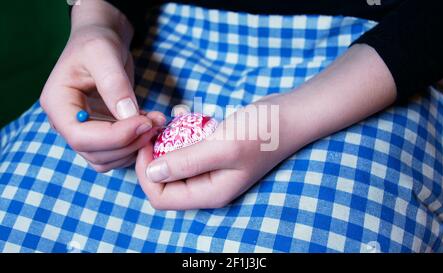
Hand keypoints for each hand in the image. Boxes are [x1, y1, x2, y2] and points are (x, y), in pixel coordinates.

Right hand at [40, 0, 164, 171]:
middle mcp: (66, 123)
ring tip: (157, 122)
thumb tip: (128, 115)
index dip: (115, 137)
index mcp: (57, 104)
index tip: (145, 123)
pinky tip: (151, 124)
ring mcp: (84, 131)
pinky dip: (137, 144)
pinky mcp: (101, 133)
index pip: (81, 137)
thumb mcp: (103, 53)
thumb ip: (114, 83)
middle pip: (96, 153)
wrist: (101, 43)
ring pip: (108, 159)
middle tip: (157, 123)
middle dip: (130, 143)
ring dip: (136, 147)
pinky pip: (118, 152)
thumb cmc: (97, 42)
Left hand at [136, 95, 291, 209]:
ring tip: (166, 121)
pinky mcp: (213, 154)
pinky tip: (183, 117)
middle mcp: (208, 186)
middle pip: (164, 183)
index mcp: (209, 193)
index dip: (146, 173)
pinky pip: (186, 150)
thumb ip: (186, 162)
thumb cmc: (261, 132)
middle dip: (152, 158)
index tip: (145, 142)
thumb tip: (151, 173)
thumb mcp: (223, 146)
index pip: (161, 198)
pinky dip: (178, 136)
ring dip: (165, 144)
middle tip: (153, 129)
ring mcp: (211, 170)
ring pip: (173, 165)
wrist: (289, 115)